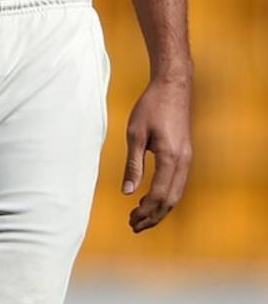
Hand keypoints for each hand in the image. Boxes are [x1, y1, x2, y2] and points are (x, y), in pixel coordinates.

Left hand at [122, 74, 191, 232]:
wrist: (173, 88)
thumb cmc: (151, 107)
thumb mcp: (135, 134)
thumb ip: (133, 164)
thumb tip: (127, 192)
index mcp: (171, 158)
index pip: (160, 195)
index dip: (146, 211)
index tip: (131, 219)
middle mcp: (184, 163)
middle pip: (171, 201)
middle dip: (153, 216)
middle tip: (134, 226)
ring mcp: (188, 160)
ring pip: (177, 195)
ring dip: (160, 209)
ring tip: (142, 219)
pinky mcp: (186, 156)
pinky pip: (178, 185)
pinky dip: (166, 198)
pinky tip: (153, 200)